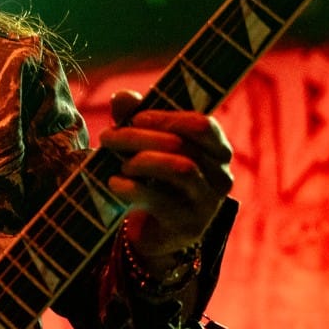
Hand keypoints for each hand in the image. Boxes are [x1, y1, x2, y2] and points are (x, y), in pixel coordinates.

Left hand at [98, 90, 233, 257]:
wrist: (154, 233)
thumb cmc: (152, 180)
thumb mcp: (144, 146)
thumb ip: (135, 118)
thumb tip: (122, 96)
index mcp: (217, 151)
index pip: (202, 125)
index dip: (167, 117)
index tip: (136, 118)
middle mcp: (221, 176)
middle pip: (182, 144)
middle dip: (140, 137)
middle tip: (108, 137)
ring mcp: (208, 204)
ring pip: (180, 168)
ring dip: (141, 161)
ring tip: (120, 164)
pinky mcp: (189, 226)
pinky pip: (161, 200)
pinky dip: (132, 188)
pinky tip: (114, 183)